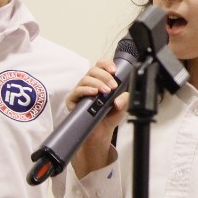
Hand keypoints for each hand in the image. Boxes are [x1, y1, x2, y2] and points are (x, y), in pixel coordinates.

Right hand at [67, 62, 126, 177]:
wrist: (100, 133)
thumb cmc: (109, 116)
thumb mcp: (122, 107)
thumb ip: (124, 100)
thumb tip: (118, 99)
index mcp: (100, 80)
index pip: (100, 66)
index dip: (106, 64)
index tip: (114, 70)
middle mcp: (89, 83)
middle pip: (93, 70)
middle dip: (105, 76)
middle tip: (113, 86)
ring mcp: (80, 91)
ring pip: (86, 79)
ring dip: (97, 83)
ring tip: (106, 92)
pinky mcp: (72, 100)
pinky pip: (77, 91)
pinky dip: (86, 90)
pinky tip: (94, 93)